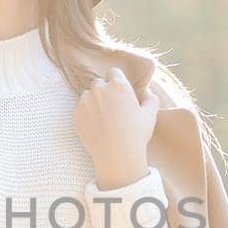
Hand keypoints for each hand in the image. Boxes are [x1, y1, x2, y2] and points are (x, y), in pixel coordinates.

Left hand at [74, 67, 159, 190]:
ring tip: (103, 118)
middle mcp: (99, 90)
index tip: (119, 92)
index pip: (113, 72)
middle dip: (104, 91)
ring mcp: (85, 102)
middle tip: (111, 107)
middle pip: (99, 83)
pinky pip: (80, 109)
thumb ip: (151, 99)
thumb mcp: (150, 115)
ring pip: (87, 95)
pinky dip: (86, 114)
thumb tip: (147, 92)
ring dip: (93, 102)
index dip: (117, 81)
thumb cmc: (136, 134)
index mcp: (118, 86)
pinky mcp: (77, 115)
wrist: (116, 155)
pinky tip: (96, 126)